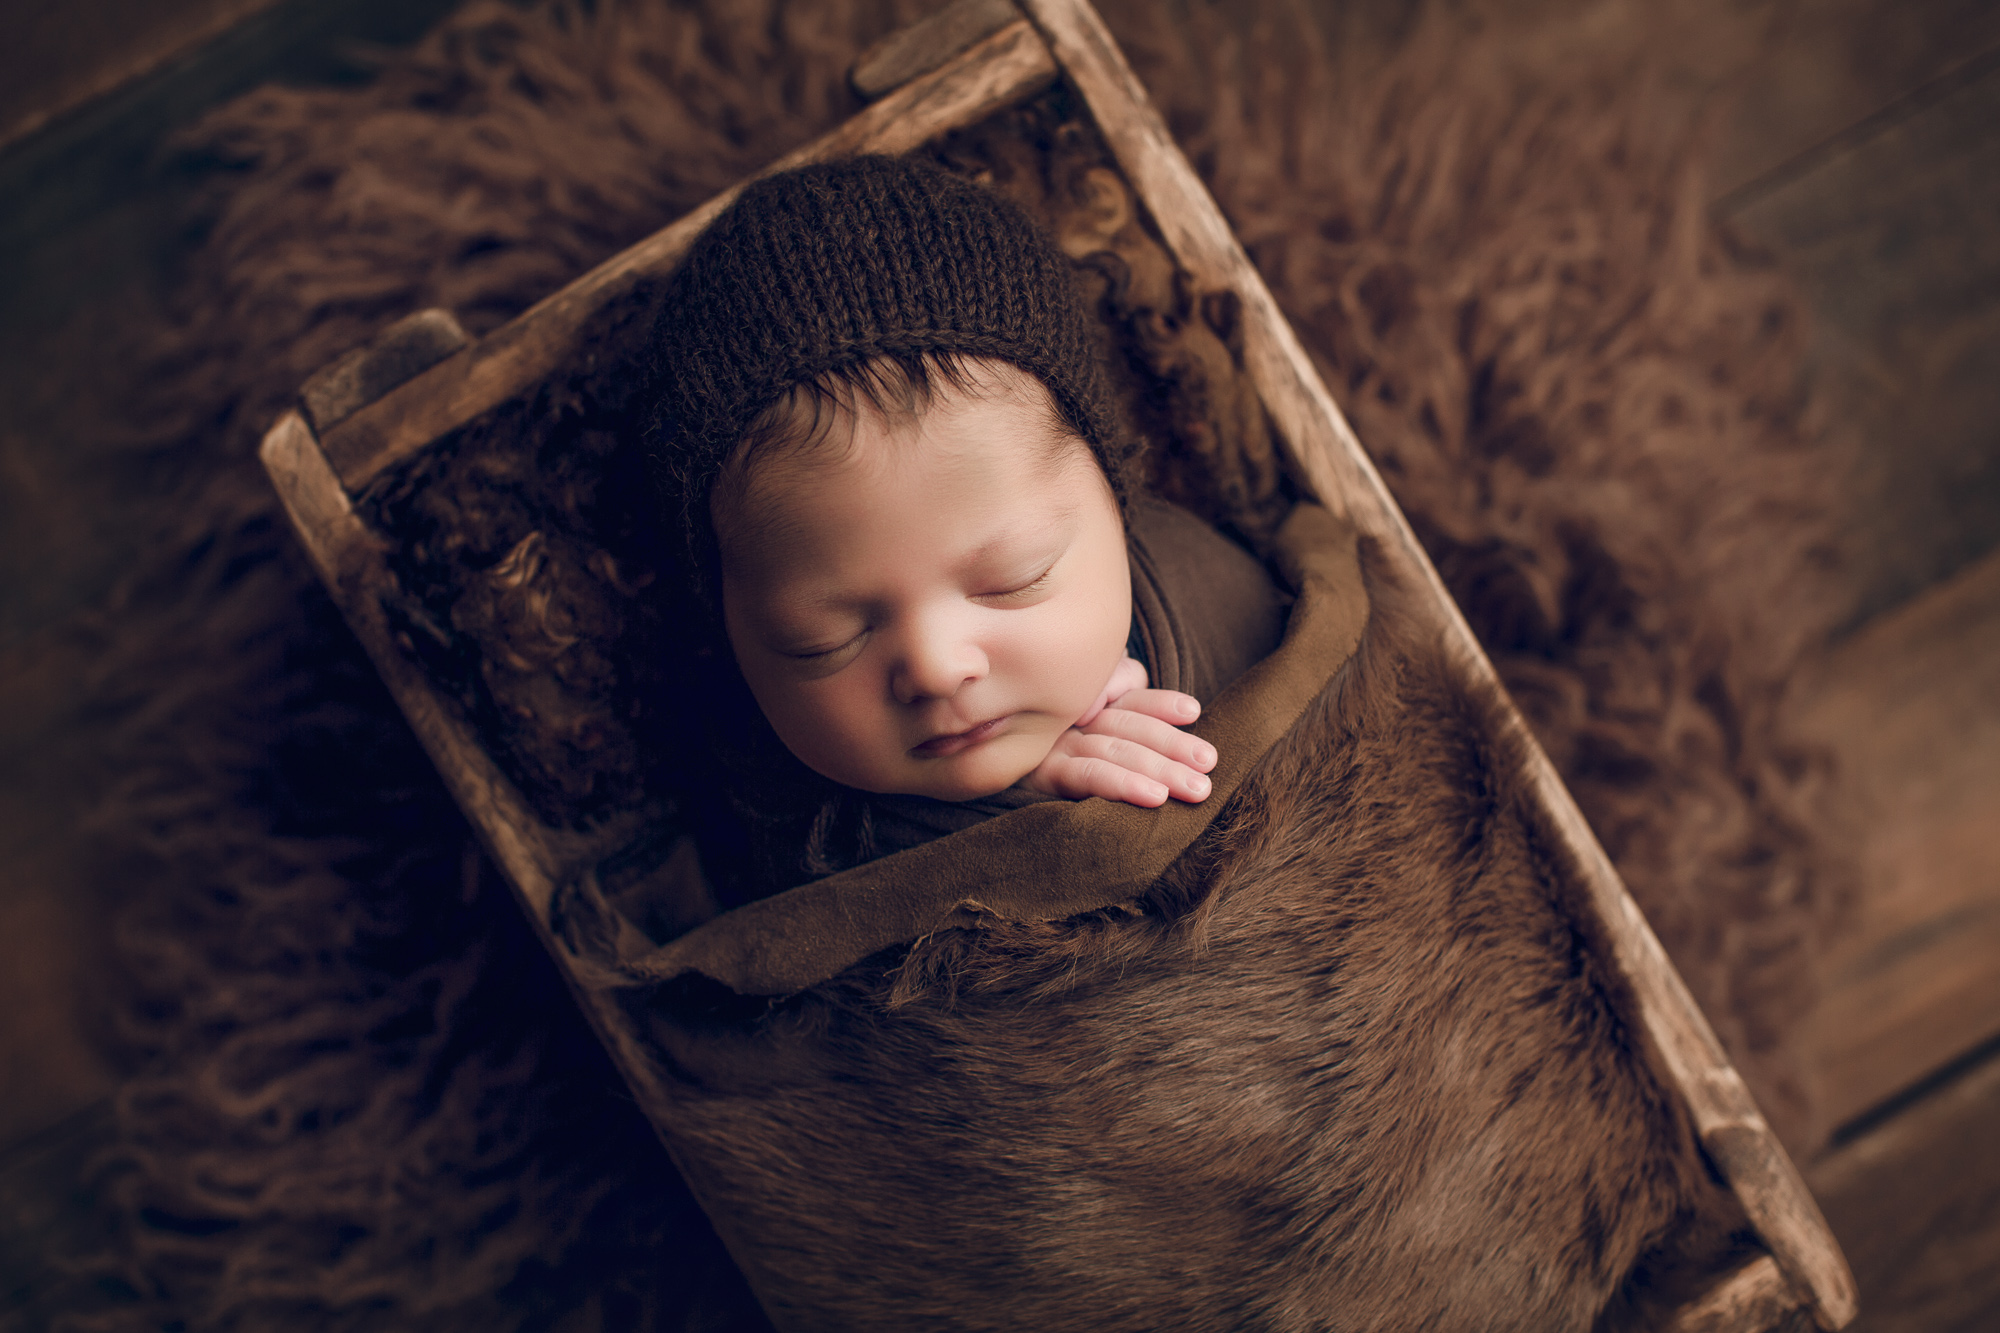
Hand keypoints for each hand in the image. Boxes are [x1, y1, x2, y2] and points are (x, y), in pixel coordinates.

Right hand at [1023, 656, 1216, 807]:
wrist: (968, 761)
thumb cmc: (1038, 738)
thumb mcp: (1078, 715)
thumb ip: (1113, 686)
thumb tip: (1136, 682)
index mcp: (1083, 703)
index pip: (1125, 698)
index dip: (1159, 703)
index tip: (1192, 712)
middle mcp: (1068, 719)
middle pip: (1127, 725)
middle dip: (1172, 745)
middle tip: (1209, 764)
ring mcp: (1054, 743)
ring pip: (1115, 750)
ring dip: (1159, 769)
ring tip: (1196, 787)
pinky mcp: (1041, 774)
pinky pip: (1087, 776)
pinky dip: (1121, 784)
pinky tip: (1153, 797)